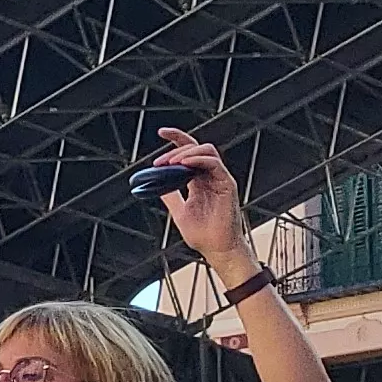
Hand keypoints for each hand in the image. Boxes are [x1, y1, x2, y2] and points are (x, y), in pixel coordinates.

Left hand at [145, 128, 252, 264]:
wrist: (217, 250)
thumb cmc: (203, 235)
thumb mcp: (179, 212)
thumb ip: (170, 195)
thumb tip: (155, 183)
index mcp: (199, 181)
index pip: (188, 152)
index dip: (176, 139)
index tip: (161, 132)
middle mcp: (210, 176)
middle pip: (196, 148)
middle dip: (176, 147)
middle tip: (159, 161)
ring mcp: (219, 179)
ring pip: (205, 151)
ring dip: (185, 153)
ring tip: (169, 163)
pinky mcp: (227, 184)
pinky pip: (214, 164)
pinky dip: (198, 160)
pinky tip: (184, 165)